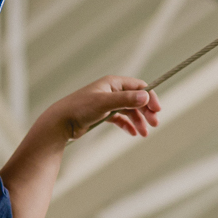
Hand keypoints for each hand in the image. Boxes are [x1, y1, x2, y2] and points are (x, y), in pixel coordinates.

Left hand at [41, 75, 160, 140]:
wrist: (60, 122)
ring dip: (138, 121)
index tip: (157, 110)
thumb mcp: (105, 103)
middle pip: (136, 99)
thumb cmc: (80, 109)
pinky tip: (132, 133)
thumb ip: (126, 100)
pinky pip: (120, 119)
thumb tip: (146, 96)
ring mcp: (106, 103)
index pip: (138, 86)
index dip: (150, 97)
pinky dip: (127, 125)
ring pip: (129, 111)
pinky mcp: (101, 115)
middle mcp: (110, 91)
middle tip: (154, 124)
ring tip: (144, 134)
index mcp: (112, 83)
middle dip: (146, 111)